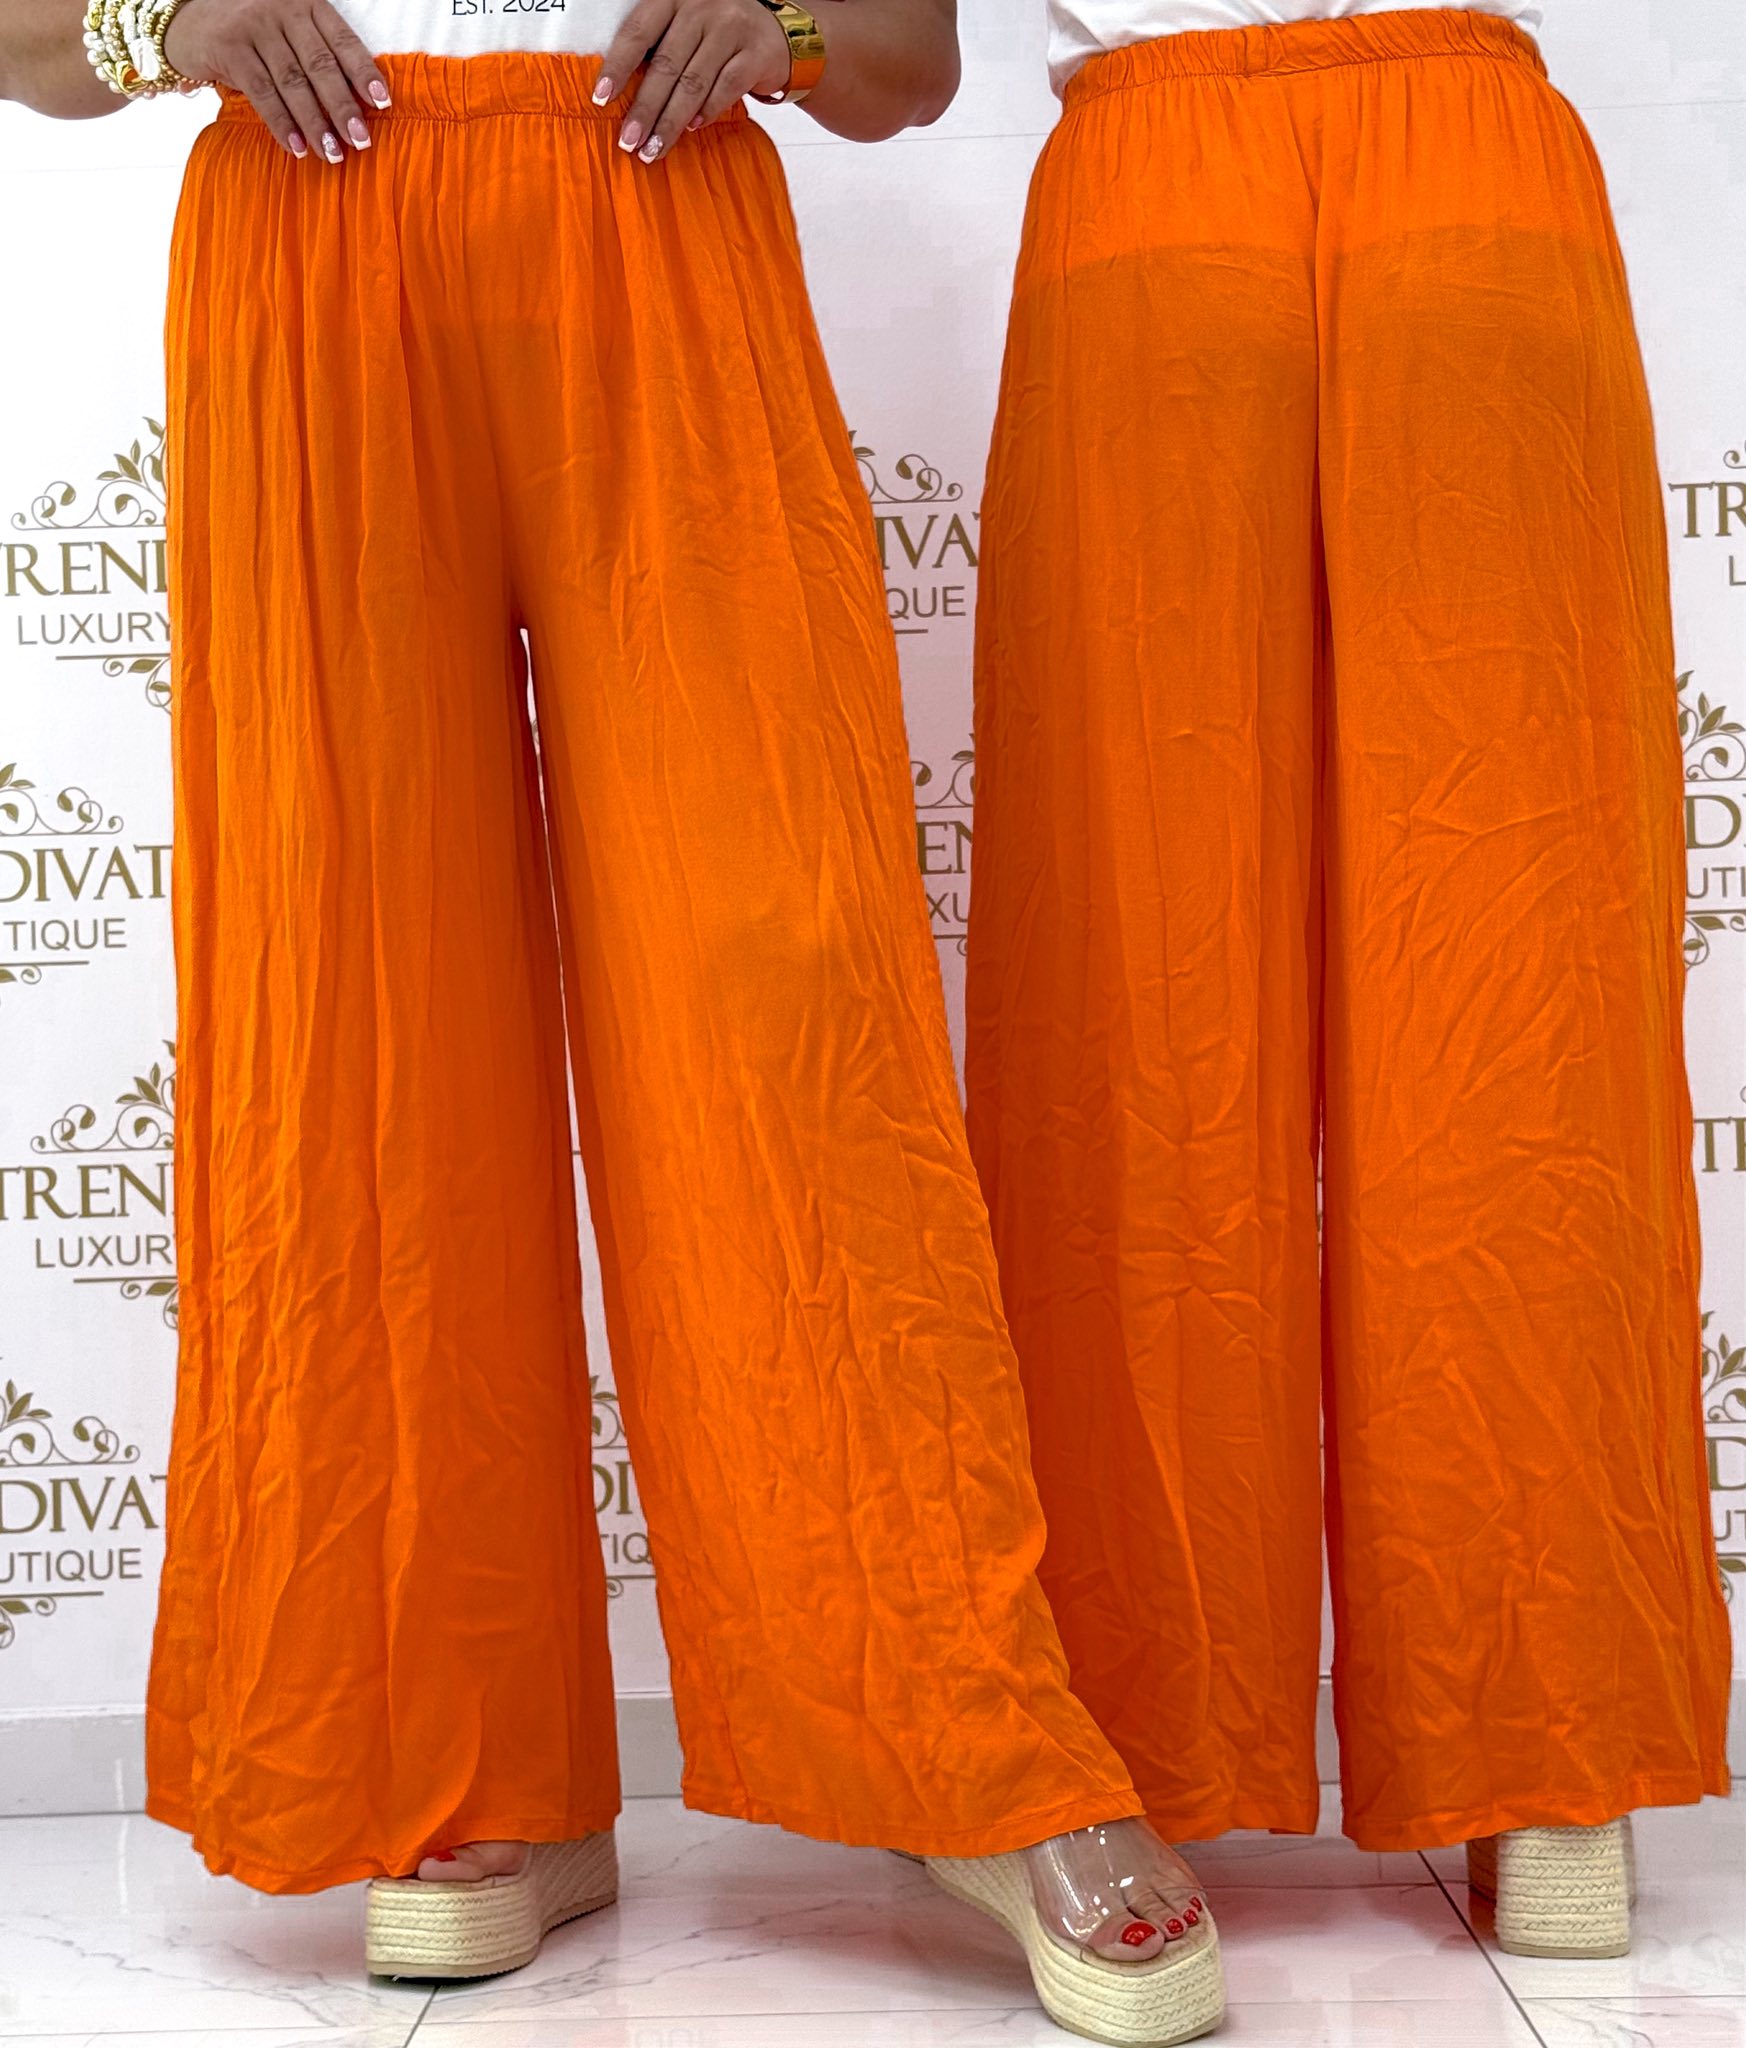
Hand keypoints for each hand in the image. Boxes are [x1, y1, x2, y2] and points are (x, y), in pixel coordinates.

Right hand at [163, 0, 388, 159]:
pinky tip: (298, 148)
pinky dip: (282, 124)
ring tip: (333, 153)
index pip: (343, 40)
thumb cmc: (253, 35)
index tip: (384, 104)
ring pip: (293, 82)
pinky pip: (262, 92)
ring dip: (315, 122)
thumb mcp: (289, 33)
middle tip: (361, 141)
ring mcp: (255, 26)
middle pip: (321, 64)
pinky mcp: (230, 47)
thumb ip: (317, 56)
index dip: (364, 72)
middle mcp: (283, 9)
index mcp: (307, 4)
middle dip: (343, 106)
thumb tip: (358, 107)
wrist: (189, 21)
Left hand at [594, 0, 791, 164]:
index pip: (638, 32)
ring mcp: (731, 27)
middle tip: (628, 141)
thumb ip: (659, 48)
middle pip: (665, 65)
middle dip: (644, 109)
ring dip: (671, 121)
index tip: (600, 99)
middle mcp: (702, 6)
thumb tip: (621, 95)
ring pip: (693, 82)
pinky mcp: (756, 52)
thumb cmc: (719, 35)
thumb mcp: (685, 27)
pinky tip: (691, 129)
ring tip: (654, 149)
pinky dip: (706, 112)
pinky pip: (726, 88)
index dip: (617, 67)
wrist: (778, 33)